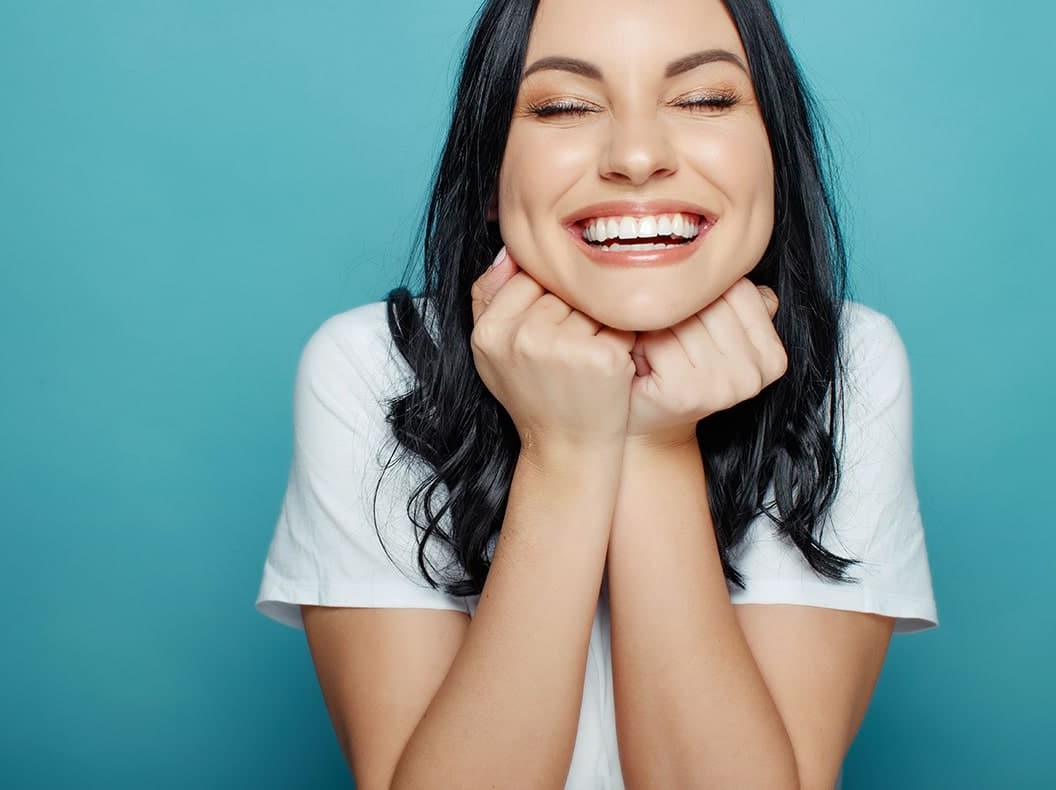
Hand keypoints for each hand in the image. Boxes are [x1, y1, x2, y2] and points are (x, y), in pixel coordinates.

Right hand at [470, 247, 637, 454]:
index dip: (544, 301)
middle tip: (566, 354)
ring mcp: (564, 347)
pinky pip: (619, 322)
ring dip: (596, 324)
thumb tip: (509, 248)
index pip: (527, 277)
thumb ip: (488, 296)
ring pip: (592, 302)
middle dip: (571, 312)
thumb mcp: (492, 350)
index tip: (547, 332)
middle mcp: (523, 337)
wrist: (565, 449)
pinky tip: (606, 367)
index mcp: (490, 331)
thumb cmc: (532, 395)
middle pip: (562, 288)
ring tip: (583, 360)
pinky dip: (621, 340)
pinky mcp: (602, 358)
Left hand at [625, 278, 787, 445]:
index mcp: (773, 355)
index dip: (700, 295)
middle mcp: (757, 373)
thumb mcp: (714, 333)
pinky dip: (641, 342)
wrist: (647, 423)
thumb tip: (744, 256)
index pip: (737, 289)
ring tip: (651, 344)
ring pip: (684, 318)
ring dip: (656, 325)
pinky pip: (660, 339)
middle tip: (662, 332)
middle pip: (709, 302)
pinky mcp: (690, 392)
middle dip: (677, 308)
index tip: (686, 317)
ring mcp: (727, 385)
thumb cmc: (674, 370)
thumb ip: (735, 301)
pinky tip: (642, 359)